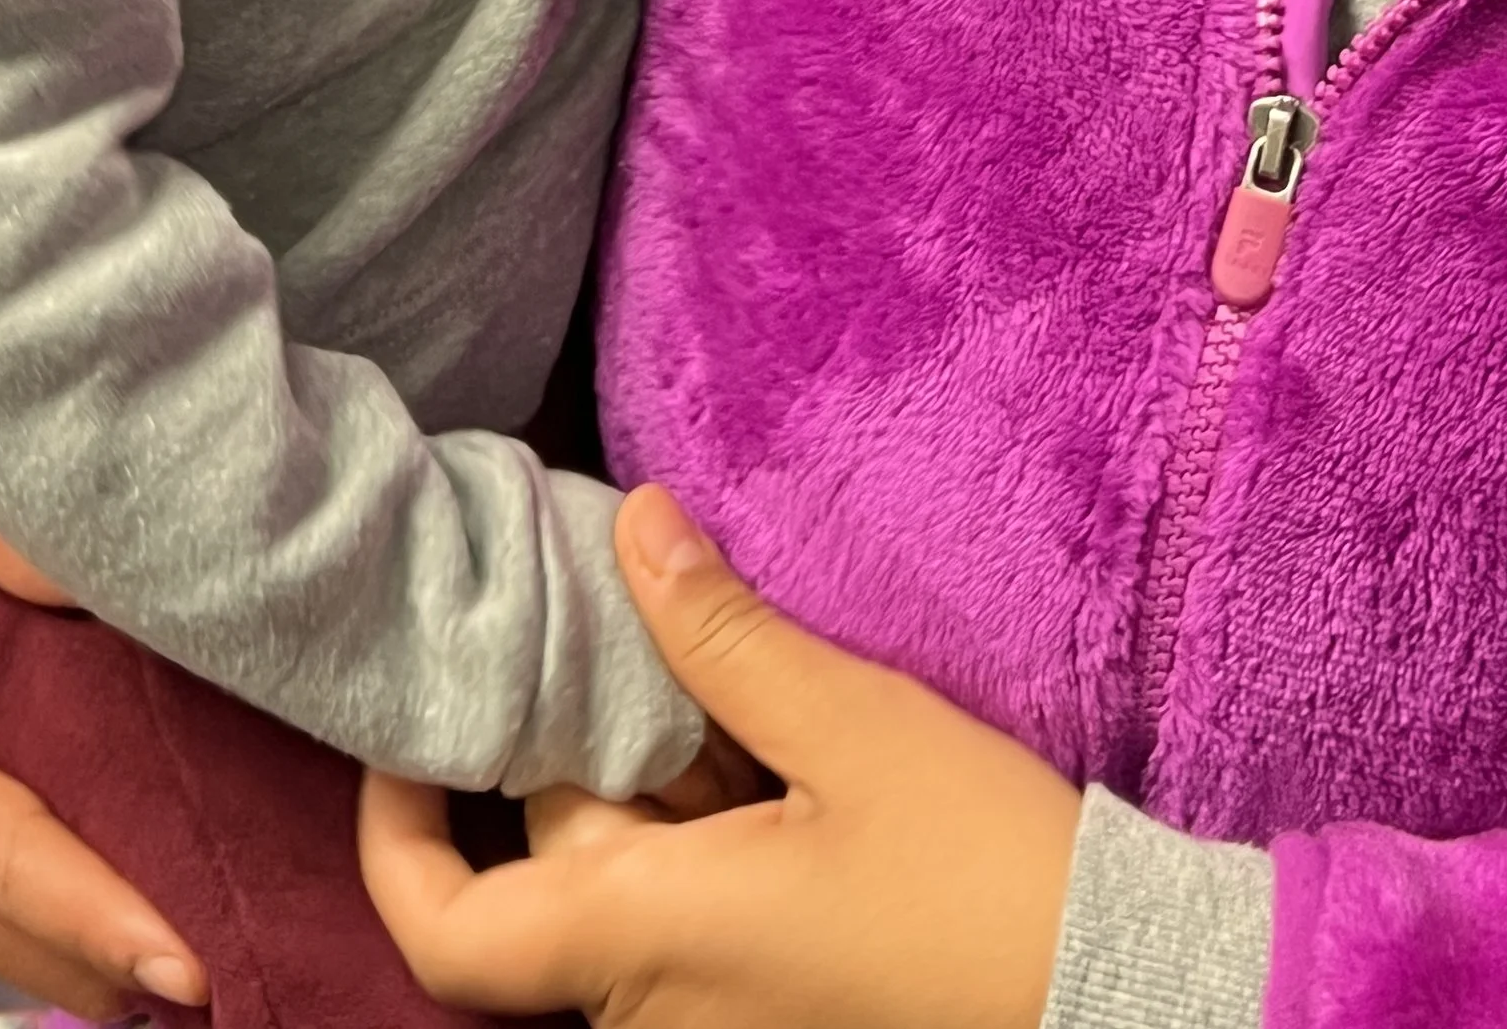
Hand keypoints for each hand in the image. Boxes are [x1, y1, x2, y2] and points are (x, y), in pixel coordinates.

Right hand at [0, 400, 207, 1019]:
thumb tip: (151, 597)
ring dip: (87, 950)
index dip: (96, 919)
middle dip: (110, 962)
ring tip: (208, 975)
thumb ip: (31, 537)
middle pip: (3, 921)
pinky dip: (57, 910)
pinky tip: (140, 906)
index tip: (189, 965)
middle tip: (237, 986)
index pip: (3, 858)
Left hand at [360, 486, 1082, 1028]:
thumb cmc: (981, 873)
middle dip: (587, 750)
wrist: (1109, 989)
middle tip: (648, 627)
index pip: (452, 934)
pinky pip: (690, 920)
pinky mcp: (768, 1016)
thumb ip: (724, 633)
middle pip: (556, 870)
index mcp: (649, 944)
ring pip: (627, 888)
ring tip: (740, 688)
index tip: (407, 736)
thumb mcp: (853, 724)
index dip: (396, 840)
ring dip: (659, 788)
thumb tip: (632, 527)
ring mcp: (711, 1024)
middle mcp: (655, 1007)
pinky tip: (779, 761)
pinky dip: (709, 833)